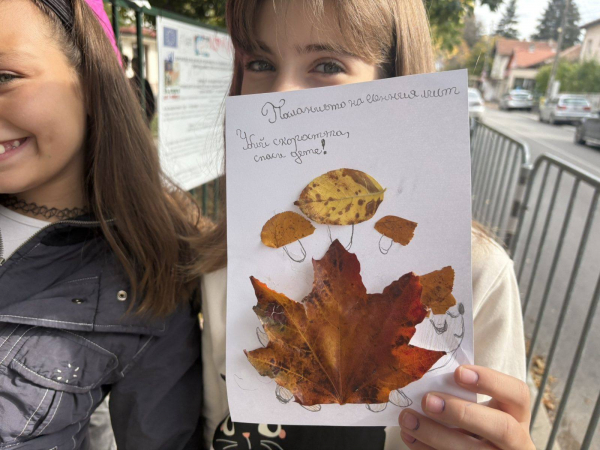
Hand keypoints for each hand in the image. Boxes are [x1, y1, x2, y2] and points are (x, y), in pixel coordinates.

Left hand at [398, 365, 534, 449]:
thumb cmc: (476, 424)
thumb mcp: (481, 408)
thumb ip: (464, 395)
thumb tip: (426, 377)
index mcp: (517, 415)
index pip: (518, 393)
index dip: (491, 381)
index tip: (458, 372)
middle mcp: (516, 441)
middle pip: (502, 428)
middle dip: (463, 413)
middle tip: (428, 400)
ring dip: (435, 434)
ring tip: (407, 419)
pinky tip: (410, 437)